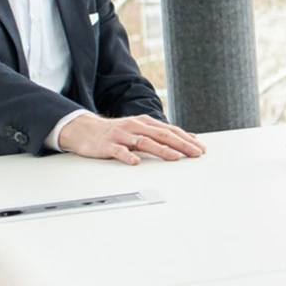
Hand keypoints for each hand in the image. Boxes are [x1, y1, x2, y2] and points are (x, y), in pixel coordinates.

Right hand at [58, 114, 205, 165]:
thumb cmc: (116, 131)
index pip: (170, 130)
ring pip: (144, 142)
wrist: (85, 128)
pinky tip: (136, 162)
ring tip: (175, 157)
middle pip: (162, 135)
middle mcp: (136, 127)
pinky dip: (128, 156)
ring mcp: (122, 135)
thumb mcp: (141, 129)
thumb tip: (188, 137)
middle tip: (195, 154)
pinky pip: (119, 151)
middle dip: (181, 144)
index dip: (187, 139)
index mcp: (145, 123)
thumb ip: (162, 133)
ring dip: (161, 150)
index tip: (200, 148)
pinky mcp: (107, 145)